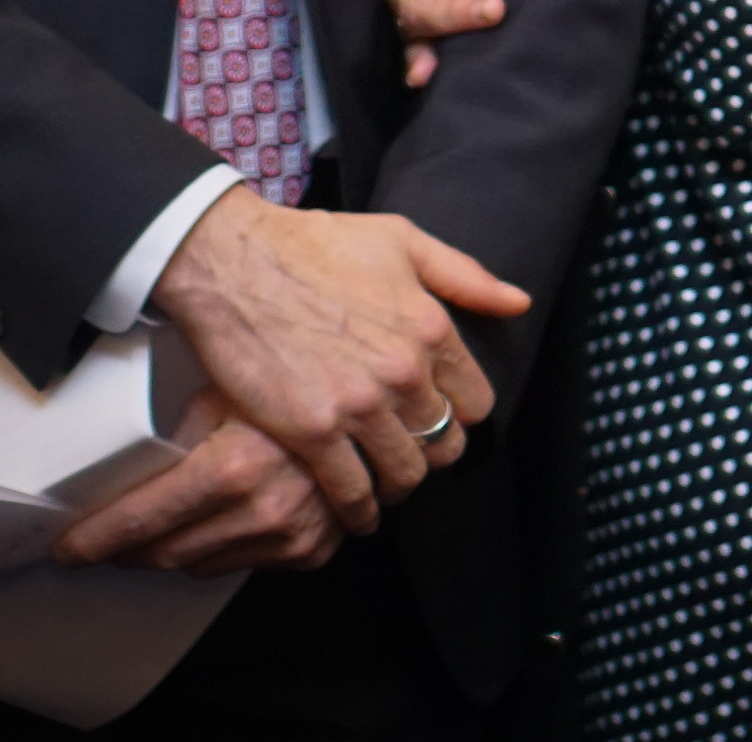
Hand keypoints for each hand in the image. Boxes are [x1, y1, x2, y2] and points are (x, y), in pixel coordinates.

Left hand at [51, 391, 341, 574]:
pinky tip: (215, 520)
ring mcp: (291, 536)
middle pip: (162, 553)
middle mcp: (262, 509)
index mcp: (230, 468)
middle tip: (102, 540)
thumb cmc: (292, 380)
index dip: (94, 540)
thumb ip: (173, 433)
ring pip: (197, 565)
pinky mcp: (311, 550)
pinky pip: (240, 564)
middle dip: (125, 549)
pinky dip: (218, 548)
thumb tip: (117, 462)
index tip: (66, 550)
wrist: (368, 402)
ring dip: (169, 551)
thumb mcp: (223, 391)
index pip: (138, 523)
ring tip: (156, 528)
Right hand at [147, 185, 526, 527]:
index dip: (459, 414)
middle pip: (445, 444)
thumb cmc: (314, 245)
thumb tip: (518, 303)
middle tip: (410, 454)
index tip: (438, 417)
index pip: (476, 402)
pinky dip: (357, 510)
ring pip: (405, 474)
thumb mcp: (402, 241)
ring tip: (383, 484)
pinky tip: (353, 511)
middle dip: (432, 452)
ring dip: (398, 484)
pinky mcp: (312, 432)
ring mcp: (358, 406)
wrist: (233, 262)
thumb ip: (465, 276)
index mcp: (432, 329)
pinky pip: (352, 493)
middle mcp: (404, 373)